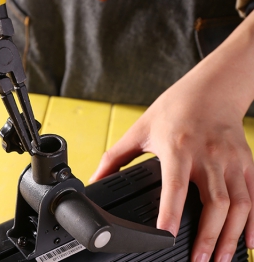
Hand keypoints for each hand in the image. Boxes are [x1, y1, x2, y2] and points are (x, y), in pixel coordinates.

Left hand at [90, 14, 253, 261]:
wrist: (210, 90)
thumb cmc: (174, 108)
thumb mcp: (140, 129)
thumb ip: (116, 157)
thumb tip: (97, 179)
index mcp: (178, 147)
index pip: (175, 186)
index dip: (171, 214)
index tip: (165, 238)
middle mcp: (208, 156)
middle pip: (214, 203)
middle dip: (207, 238)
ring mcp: (231, 161)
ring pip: (238, 206)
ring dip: (229, 238)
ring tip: (218, 261)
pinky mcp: (246, 163)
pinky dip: (253, 225)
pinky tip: (247, 244)